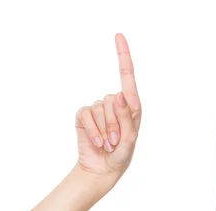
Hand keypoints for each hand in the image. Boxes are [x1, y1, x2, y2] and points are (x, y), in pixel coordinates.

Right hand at [74, 33, 141, 179]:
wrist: (102, 169)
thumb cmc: (121, 155)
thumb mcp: (129, 140)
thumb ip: (126, 118)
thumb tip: (118, 96)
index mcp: (131, 106)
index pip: (127, 76)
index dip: (123, 55)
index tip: (118, 35)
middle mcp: (114, 104)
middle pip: (113, 100)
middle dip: (116, 124)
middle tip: (117, 141)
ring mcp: (98, 109)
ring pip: (100, 109)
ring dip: (106, 130)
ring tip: (109, 144)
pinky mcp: (84, 116)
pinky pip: (87, 115)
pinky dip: (93, 131)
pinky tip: (98, 143)